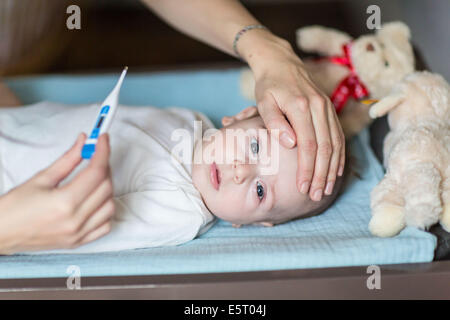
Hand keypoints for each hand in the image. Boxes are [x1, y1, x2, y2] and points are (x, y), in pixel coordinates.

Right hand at [0, 133, 114, 253]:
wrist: (1, 233)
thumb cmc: (14, 208)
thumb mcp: (41, 178)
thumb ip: (68, 159)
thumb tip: (84, 142)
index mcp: (64, 203)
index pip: (96, 172)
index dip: (103, 152)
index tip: (102, 140)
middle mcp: (75, 220)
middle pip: (106, 187)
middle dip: (104, 167)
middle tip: (95, 157)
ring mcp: (78, 234)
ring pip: (110, 206)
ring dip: (107, 189)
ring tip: (94, 179)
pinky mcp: (79, 242)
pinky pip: (105, 226)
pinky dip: (105, 211)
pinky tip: (95, 201)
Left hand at [241, 32, 345, 200]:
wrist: (281, 62)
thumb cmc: (268, 85)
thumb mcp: (264, 101)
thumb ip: (275, 122)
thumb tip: (290, 144)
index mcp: (301, 106)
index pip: (308, 145)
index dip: (306, 169)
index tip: (302, 188)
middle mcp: (319, 107)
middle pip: (324, 148)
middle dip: (321, 175)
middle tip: (316, 195)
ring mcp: (327, 108)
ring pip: (335, 144)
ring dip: (332, 169)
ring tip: (326, 190)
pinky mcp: (329, 110)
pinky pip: (338, 136)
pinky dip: (339, 156)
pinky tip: (336, 171)